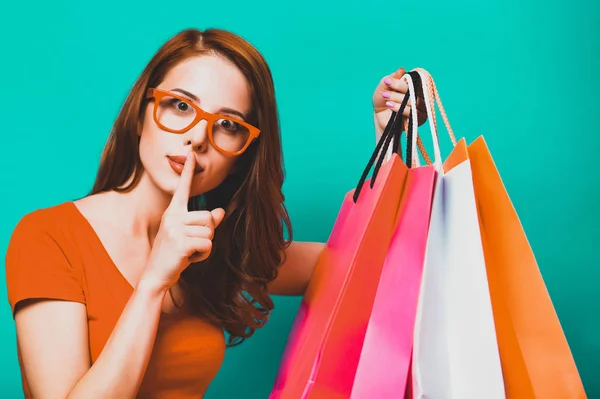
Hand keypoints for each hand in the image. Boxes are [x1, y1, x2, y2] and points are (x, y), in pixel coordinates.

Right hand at [142, 150, 225, 289]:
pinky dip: (204, 254)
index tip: (190, 154)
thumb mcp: (187, 235)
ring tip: (188, 252)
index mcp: (172, 212)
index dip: (187, 172)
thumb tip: (220, 211)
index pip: (182, 189)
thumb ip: (204, 223)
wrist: (155, 275)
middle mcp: (172, 217)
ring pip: (210, 232)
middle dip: (207, 233)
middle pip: (209, 217)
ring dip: (205, 246)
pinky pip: (207, 244)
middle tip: (191, 244)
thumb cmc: (173, 254)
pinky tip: (189, 258)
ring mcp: (175, 229)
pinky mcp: (180, 242)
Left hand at [373, 68, 426, 133]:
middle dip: (398, 87)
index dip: (401, 80)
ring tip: (385, 97)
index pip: (414, 79)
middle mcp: (420, 94)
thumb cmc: (382, 101)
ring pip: (414, 100)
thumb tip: (402, 70)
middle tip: (385, 90)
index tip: (387, 81)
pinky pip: (413, 112)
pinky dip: (400, 108)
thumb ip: (391, 78)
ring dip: (397, 98)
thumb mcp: (382, 88)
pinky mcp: (420, 118)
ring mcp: (422, 106)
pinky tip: (390, 105)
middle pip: (415, 88)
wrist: (380, 118)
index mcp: (413, 84)